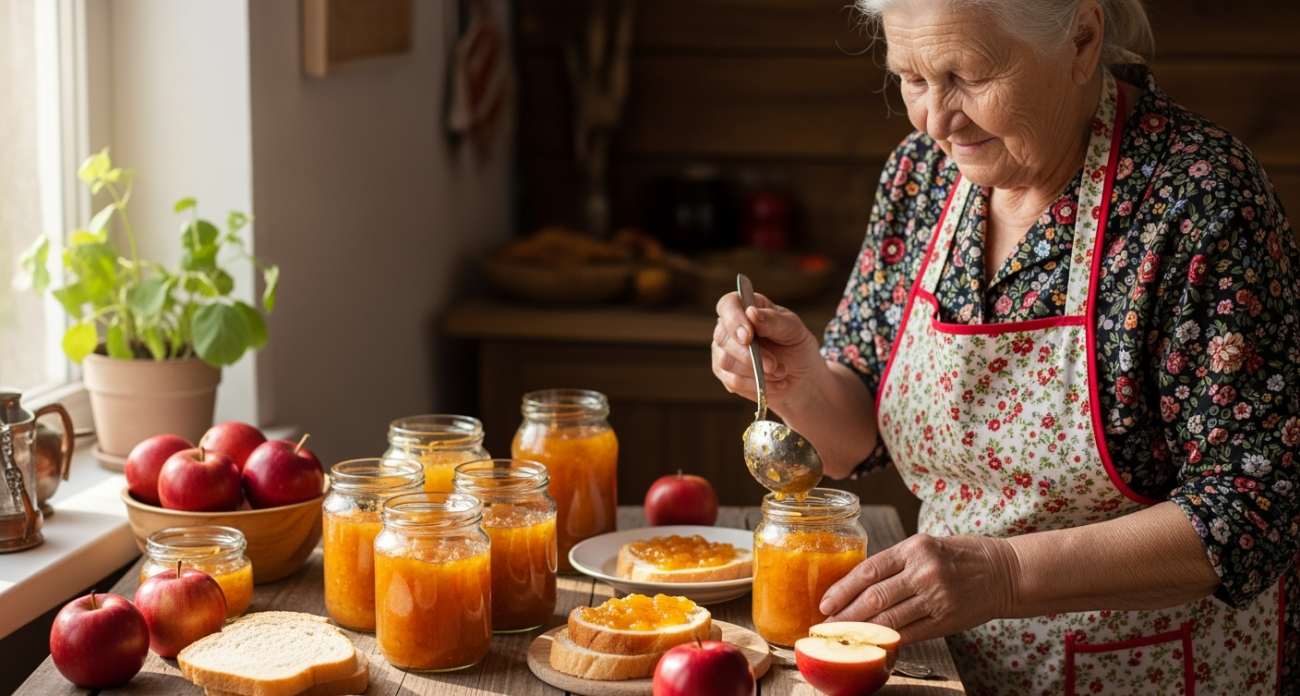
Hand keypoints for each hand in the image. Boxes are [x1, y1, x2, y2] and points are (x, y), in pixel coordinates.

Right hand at [710, 291, 823, 408]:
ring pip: (726, 362)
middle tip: (774, 365)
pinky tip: (775, 383)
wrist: (800, 374)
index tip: (749, 336)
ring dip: (756, 372)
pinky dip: (757, 385)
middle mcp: (728, 328)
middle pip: (723, 337)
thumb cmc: (795, 344)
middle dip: (749, 355)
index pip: (727, 306)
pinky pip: (733, 382)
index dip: (734, 320)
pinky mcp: (725, 374)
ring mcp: (723, 351)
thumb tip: (752, 313)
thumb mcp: (793, 329)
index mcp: (744, 307)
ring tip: (781, 373)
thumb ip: (773, 320)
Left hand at [818, 534, 1018, 643]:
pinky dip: (887, 641)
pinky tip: (872, 644)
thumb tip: (859, 584)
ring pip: (888, 619)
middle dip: (845, 614)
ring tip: (843, 636)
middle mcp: (923, 571)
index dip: (842, 589)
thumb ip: (897, 563)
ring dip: (861, 631)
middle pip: (873, 597)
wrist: (1005, 572)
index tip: (825, 602)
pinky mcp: (946, 620)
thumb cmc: (962, 557)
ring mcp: (936, 597)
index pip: (868, 570)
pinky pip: (909, 634)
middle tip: (825, 625)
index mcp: (914, 548)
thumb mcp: (927, 546)